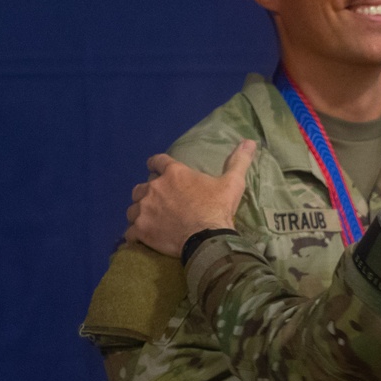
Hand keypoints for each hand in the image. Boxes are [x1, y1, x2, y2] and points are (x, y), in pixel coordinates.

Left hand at [124, 140, 255, 256]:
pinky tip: (142, 238)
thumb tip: (250, 141)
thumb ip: (238, 161)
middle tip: (159, 202)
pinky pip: (130, 232)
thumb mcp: (232, 182)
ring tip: (150, 220)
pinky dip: (136, 235)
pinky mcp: (140, 230)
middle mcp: (154, 188)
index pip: (157, 161)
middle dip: (148, 193)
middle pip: (142, 187)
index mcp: (174, 174)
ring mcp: (144, 210)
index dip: (156, 164)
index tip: (157, 168)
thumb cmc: (217, 208)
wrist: (207, 239)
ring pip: (132, 209)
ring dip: (140, 213)